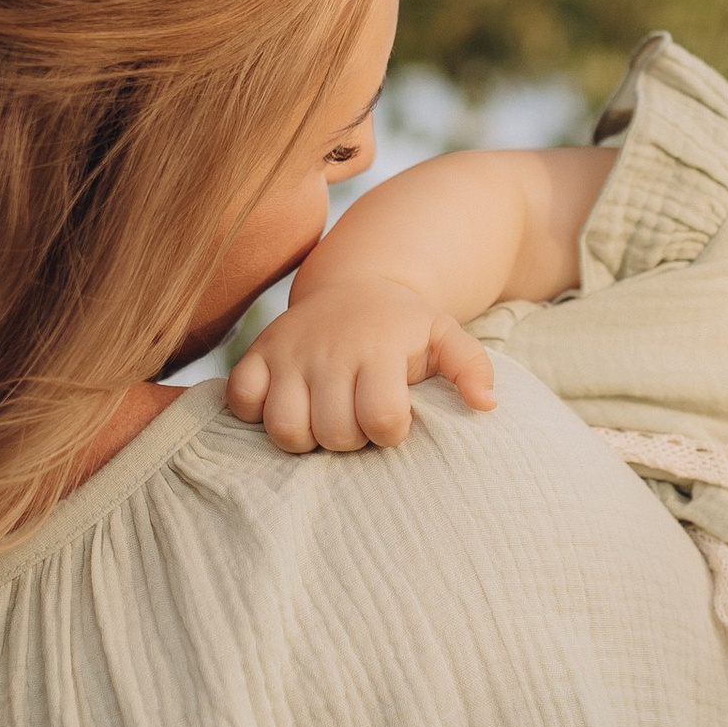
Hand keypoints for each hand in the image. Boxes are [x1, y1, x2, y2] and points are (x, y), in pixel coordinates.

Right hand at [225, 273, 497, 453]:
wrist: (356, 285)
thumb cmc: (403, 326)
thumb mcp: (445, 336)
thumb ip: (470, 366)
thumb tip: (486, 405)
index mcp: (377, 350)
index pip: (380, 418)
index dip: (389, 433)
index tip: (393, 423)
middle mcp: (330, 351)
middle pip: (333, 433)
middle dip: (350, 441)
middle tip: (358, 422)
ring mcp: (289, 353)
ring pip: (284, 429)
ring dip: (306, 438)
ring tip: (324, 422)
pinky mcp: (257, 354)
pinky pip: (241, 402)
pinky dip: (257, 414)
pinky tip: (286, 406)